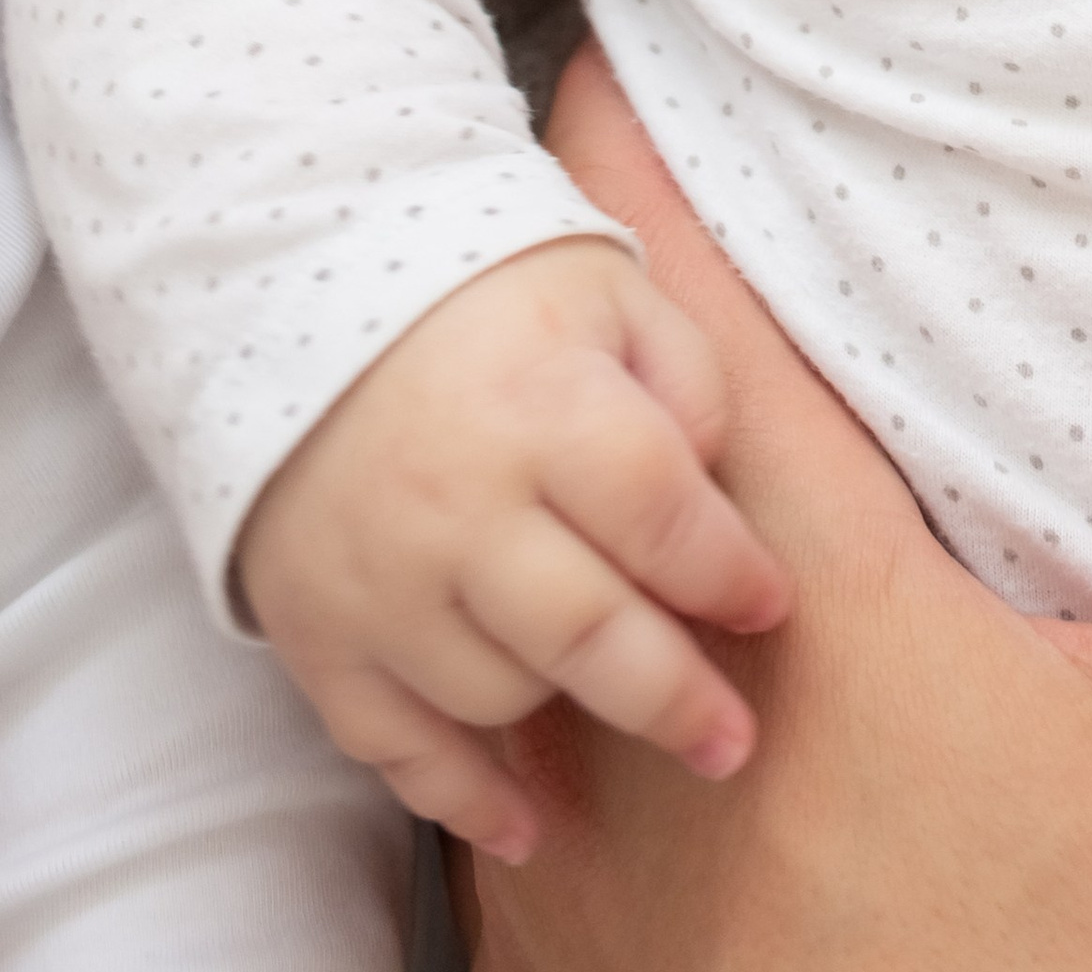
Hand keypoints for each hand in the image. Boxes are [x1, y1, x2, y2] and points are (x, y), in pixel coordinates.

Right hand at [236, 235, 789, 859]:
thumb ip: (683, 376)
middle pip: (587, 632)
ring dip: (573, 712)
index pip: (659, 512)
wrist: (300, 286)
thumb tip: (713, 487)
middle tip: (733, 740)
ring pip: (499, 694)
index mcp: (542, 406)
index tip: (770, 605)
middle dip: (676, 699)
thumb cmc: (482, 289)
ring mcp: (382, 580)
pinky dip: (462, 799)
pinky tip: (527, 825)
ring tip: (622, 704)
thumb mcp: (608, 288)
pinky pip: (393, 747)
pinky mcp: (319, 632)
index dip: (728, 571)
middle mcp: (459, 505)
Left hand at [462, 47, 1091, 969]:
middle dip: (632, 278)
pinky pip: (545, 738)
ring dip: (609, 467)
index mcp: (786, 601)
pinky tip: (734, 651)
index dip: (629, 110)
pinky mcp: (588, 970)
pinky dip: (606, 635)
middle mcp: (634, 707)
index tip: (674, 6)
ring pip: (539, 578)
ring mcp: (580, 856)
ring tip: (724, 389)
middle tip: (722, 156)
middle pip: (566, 409)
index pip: (633, 265)